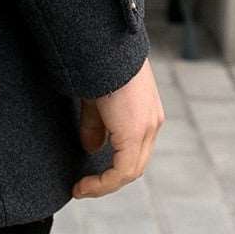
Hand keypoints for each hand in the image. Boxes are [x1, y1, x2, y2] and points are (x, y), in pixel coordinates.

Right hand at [72, 57, 164, 197]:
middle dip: (108, 179)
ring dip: (105, 183)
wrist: (104, 44)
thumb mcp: (96, 98)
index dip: (113, 167)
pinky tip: (84, 186)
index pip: (134, 149)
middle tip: (84, 186)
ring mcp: (147, 127)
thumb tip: (92, 148)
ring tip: (82, 189)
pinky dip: (104, 182)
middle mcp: (152, 123)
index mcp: (146, 113)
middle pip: (134, 164)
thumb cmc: (98, 63)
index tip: (89, 174)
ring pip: (130, 170)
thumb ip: (96, 124)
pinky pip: (123, 170)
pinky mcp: (136, 131)